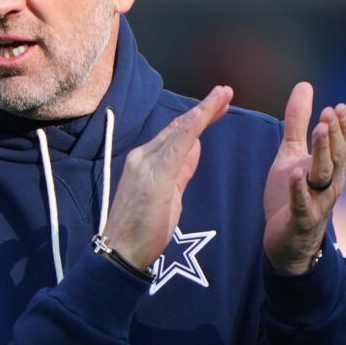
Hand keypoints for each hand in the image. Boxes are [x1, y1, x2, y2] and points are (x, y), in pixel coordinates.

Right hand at [101, 85, 232, 269]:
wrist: (120, 252)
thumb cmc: (142, 229)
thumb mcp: (168, 194)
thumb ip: (181, 170)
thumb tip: (194, 147)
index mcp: (145, 161)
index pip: (175, 133)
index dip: (198, 117)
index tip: (217, 105)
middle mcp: (143, 157)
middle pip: (178, 126)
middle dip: (204, 108)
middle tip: (226, 92)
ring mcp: (145, 165)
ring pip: (178, 131)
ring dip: (202, 111)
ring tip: (222, 95)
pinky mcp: (153, 177)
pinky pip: (176, 147)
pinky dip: (191, 128)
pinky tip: (204, 115)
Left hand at [264, 82, 345, 273]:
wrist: (286, 242)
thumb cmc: (292, 194)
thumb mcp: (292, 153)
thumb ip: (297, 121)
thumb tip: (304, 85)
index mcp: (330, 167)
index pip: (344, 144)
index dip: (344, 127)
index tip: (338, 107)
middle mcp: (330, 183)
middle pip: (337, 156)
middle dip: (335, 134)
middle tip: (330, 113)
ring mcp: (317, 202)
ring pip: (324, 175)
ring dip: (323, 152)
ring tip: (319, 130)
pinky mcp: (300, 219)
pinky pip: (302, 203)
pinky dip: (300, 188)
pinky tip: (296, 173)